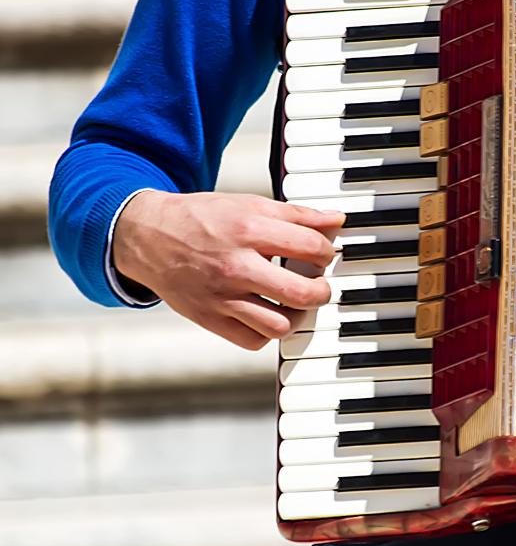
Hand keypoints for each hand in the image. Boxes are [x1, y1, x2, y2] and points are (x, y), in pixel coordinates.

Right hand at [112, 190, 343, 350]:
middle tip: (319, 285)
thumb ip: (297, 215)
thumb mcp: (250, 204)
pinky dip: (268, 332)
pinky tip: (270, 314)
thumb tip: (337, 220)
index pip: (310, 247)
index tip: (322, 254)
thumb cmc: (204, 219)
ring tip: (295, 302)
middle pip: (301, 293)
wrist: (148, 237)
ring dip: (297, 316)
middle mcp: (235, 266)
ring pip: (279, 325)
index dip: (326, 251)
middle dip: (322, 291)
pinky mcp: (209, 319)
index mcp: (249, 230)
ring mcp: (221, 297)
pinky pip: (253, 340)